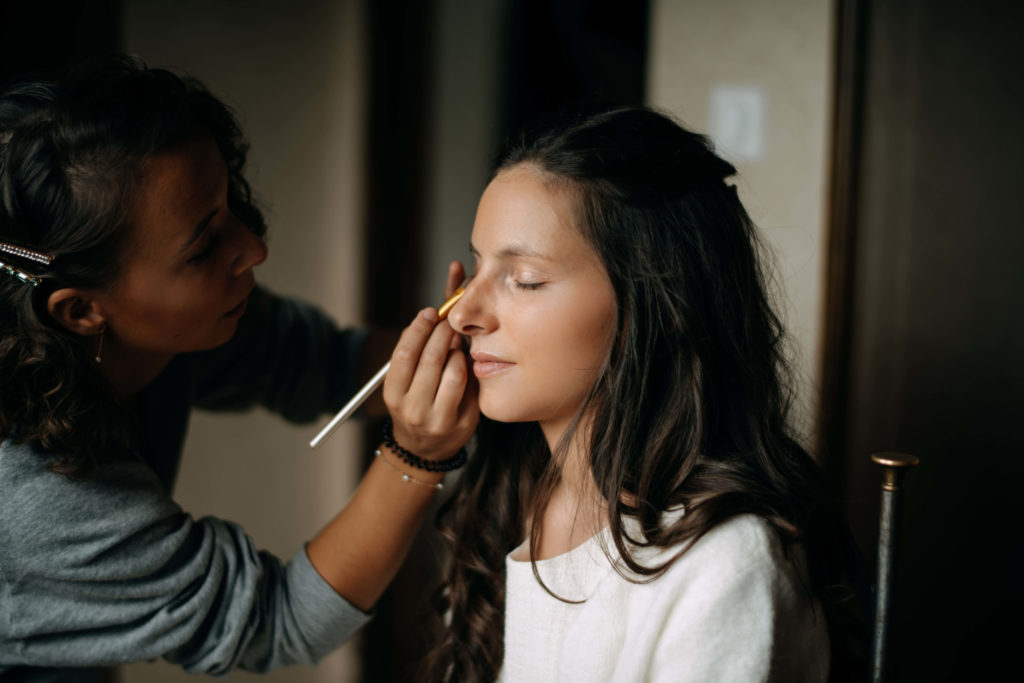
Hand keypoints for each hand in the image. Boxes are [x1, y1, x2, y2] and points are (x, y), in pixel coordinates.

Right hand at [383, 265, 477, 460]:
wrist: (425, 447)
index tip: (432, 313)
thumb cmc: (418, 395)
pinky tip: (468, 361)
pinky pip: (472, 387)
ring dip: (459, 351)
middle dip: (445, 333)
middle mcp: (411, 408)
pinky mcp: (462, 425)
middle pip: (431, 359)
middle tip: (452, 321)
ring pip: (454, 372)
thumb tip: (456, 271)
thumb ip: (427, 329)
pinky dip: (471, 368)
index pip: (405, 353)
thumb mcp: (411, 370)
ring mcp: (438, 419)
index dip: (419, 328)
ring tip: (458, 343)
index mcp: (393, 393)